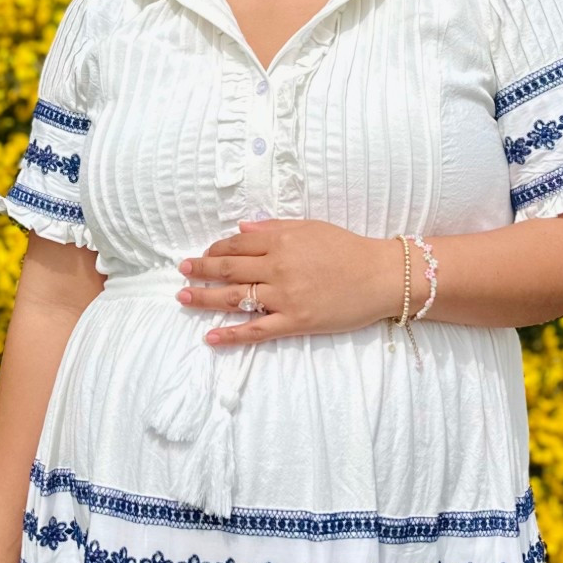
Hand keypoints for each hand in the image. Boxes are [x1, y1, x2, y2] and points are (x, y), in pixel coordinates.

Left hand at [175, 219, 413, 345]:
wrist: (381, 277)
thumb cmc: (349, 249)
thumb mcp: (311, 227)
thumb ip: (274, 228)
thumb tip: (241, 229)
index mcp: (282, 241)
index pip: (237, 245)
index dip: (215, 250)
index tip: (205, 255)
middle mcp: (278, 267)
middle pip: (229, 270)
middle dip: (201, 270)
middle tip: (182, 271)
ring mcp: (285, 296)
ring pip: (236, 298)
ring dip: (205, 298)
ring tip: (183, 297)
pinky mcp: (295, 321)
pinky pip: (257, 330)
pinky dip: (231, 334)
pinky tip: (210, 336)